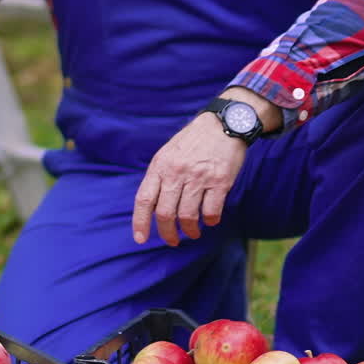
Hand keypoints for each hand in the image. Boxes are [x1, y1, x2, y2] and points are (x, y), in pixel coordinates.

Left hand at [132, 112, 245, 246]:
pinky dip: (210, 221)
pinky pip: (211, 211)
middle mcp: (177, 172)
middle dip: (167, 233)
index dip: (140, 222)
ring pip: (187, 216)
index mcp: (160, 165)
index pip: (144, 199)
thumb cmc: (193, 141)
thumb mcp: (168, 153)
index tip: (140, 239)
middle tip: (172, 240)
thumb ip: (160, 177)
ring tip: (193, 233)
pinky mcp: (220, 181)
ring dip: (190, 230)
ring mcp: (199, 177)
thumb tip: (152, 208)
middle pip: (165, 213)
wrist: (223, 123)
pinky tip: (210, 220)